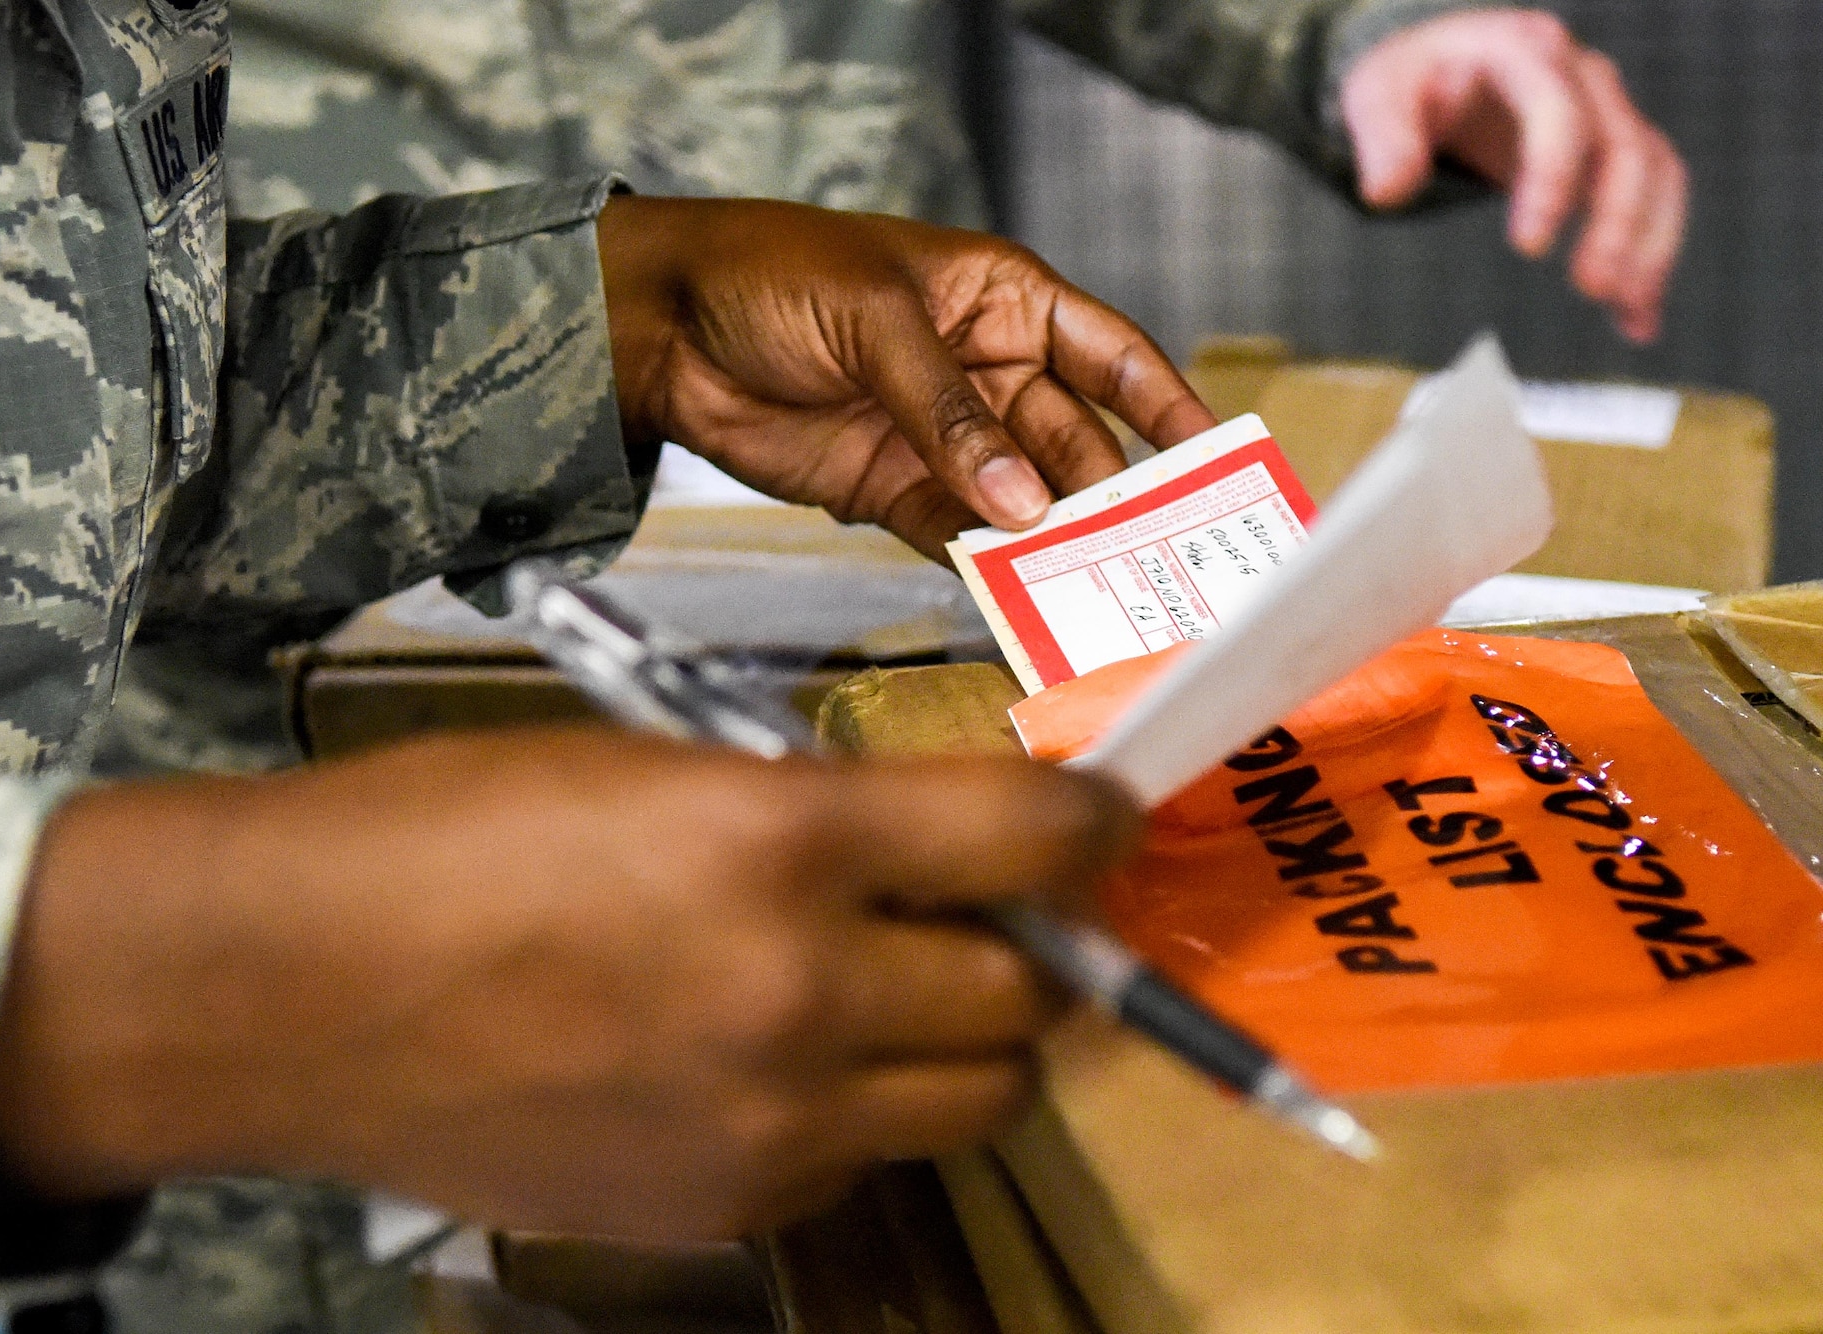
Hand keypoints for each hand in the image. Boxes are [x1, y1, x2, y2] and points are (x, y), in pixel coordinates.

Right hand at [0, 730, 1138, 1237]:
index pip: (1030, 837)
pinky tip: (760, 1069)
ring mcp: (770, 1121)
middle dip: (1020, 950)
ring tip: (875, 999)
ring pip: (974, 1101)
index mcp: (781, 838)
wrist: (289, 990)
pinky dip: (852, 1114)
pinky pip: (862, 1161)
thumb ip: (805, 812)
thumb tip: (923, 852)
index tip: (1098, 822)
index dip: (1090, 824)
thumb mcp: (645, 767)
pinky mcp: (725, 1207)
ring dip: (956, 1044)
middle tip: (968, 917)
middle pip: (1028, 998)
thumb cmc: (446, 833)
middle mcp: (802, 990)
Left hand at [598, 196, 1216, 560]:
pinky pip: (959, 538)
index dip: (1168, 407)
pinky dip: (988, 573)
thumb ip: (949, 413)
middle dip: (1116, 501)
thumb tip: (1021, 499)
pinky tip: (1021, 607)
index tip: (1217, 461)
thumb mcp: (877, 324)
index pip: (1112, 355)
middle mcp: (989, 372)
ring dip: (1056, 548)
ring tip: (1102, 599)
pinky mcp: (893, 490)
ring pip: (1023, 502)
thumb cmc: (772, 274)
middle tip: (1158, 563)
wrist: (663, 326)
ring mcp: (943, 439)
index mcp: (1004, 301)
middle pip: (1077, 444)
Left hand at [1340, 9, 1687, 343]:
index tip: (1529, 246)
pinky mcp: (1609, 149)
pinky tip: (1636, 316)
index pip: (1558, 111)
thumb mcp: (1377, 94)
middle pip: (1624, 145)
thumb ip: (1383, 138)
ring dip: (1649, 243)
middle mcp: (1578, 75)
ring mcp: (1603, 111)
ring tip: (1628, 310)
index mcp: (1521, 51)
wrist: (1438, 68)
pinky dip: (1650, 254)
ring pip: (1654, 171)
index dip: (1553, 178)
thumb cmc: (1410, 81)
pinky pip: (1651, 195)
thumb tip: (1390, 190)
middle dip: (1616, 221)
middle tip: (1590, 287)